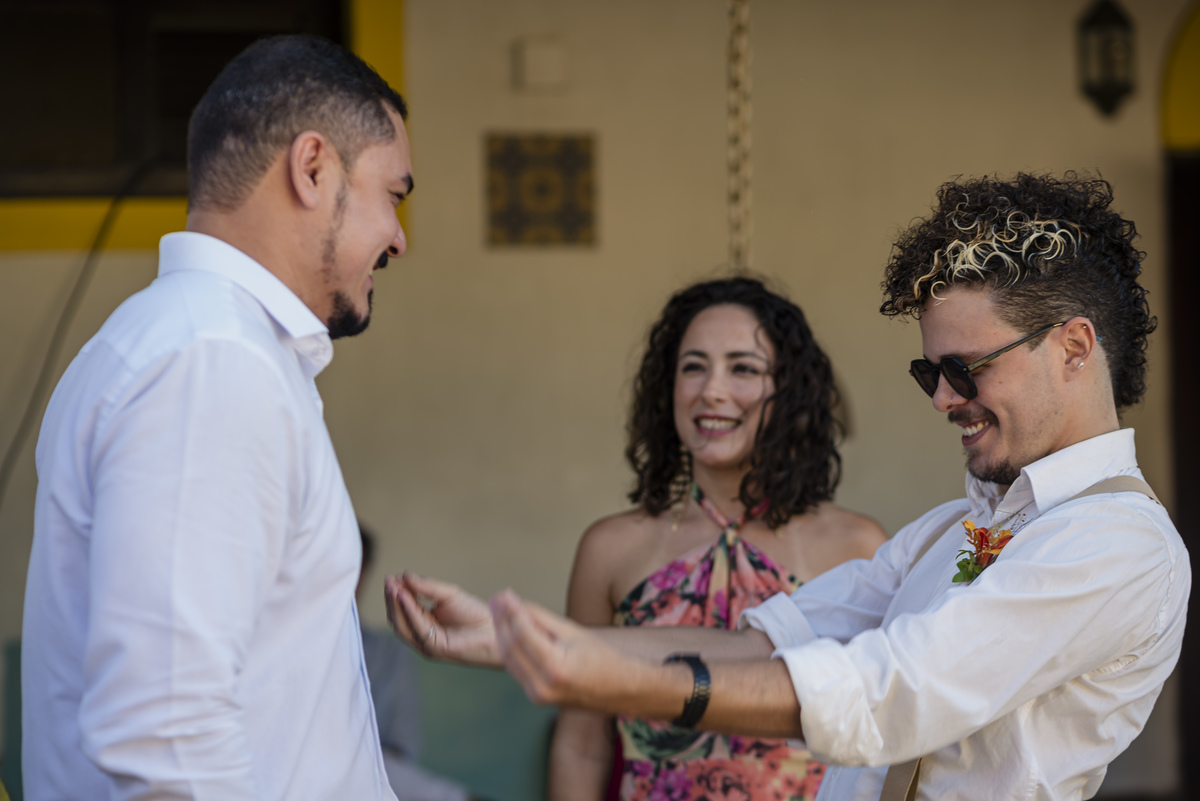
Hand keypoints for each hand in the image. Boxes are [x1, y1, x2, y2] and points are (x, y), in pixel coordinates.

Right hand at [385, 572, 498, 666]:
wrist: (494, 630)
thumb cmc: (474, 615)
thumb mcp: (448, 594)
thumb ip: (427, 587)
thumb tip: (406, 576)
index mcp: (424, 622)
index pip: (403, 608)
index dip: (396, 593)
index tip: (391, 577)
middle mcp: (422, 635)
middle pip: (398, 618)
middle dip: (391, 599)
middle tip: (388, 580)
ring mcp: (426, 643)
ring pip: (402, 625)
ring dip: (395, 605)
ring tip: (393, 586)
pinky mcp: (434, 648)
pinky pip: (417, 628)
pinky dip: (409, 611)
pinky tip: (405, 596)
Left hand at [491, 589, 645, 712]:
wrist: (620, 690)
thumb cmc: (603, 658)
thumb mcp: (573, 631)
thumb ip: (542, 619)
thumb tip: (516, 605)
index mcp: (556, 669)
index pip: (523, 635)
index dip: (511, 612)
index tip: (504, 594)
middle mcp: (543, 687)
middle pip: (511, 648)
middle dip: (501, 620)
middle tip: (497, 598)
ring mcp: (538, 696)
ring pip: (509, 660)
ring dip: (501, 633)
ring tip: (498, 610)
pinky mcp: (536, 697)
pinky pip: (516, 669)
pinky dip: (510, 648)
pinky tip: (507, 630)